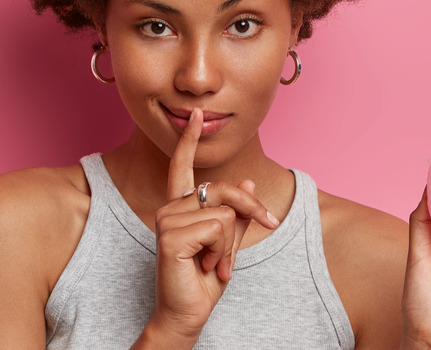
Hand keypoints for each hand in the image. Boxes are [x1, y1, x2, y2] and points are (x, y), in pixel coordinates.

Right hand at [138, 108, 279, 346]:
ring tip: (214, 262)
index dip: (188, 141)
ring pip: (224, 212)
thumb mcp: (229, 243)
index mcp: (180, 208)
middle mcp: (169, 209)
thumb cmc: (205, 281)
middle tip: (264, 227)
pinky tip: (206, 266)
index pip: (182, 167)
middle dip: (250, 210)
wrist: (187, 314)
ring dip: (230, 243)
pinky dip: (223, 250)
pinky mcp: (170, 236)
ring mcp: (166, 221)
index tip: (196, 115)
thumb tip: (246, 182)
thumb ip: (236, 215)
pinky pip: (218, 228)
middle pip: (223, 189)